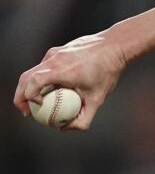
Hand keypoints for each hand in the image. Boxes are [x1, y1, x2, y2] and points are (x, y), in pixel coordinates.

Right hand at [13, 33, 127, 129]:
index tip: (35, 107)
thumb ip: (84, 118)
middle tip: (26, 110)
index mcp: (61, 70)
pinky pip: (44, 66)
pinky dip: (41, 78)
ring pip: (33, 71)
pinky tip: (52, 88)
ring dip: (29, 86)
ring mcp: (54, 53)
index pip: (34, 82)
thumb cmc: (107, 72)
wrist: (115, 46)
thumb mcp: (98, 99)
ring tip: (35, 102)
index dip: (28, 96)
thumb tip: (64, 128)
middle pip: (26, 77)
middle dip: (21, 95)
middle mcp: (54, 59)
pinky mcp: (57, 50)